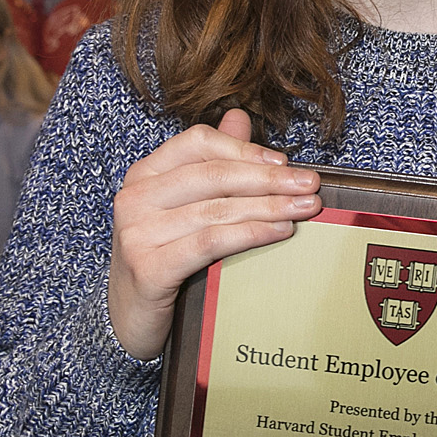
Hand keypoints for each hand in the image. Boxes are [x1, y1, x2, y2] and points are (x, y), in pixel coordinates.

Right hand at [106, 109, 318, 359]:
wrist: (127, 318)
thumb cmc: (160, 258)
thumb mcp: (181, 207)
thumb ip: (210, 161)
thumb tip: (240, 117)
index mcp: (144, 174)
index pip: (198, 142)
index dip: (245, 149)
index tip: (284, 162)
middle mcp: (135, 198)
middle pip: (213, 175)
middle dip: (269, 179)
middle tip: (308, 185)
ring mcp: (138, 233)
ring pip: (216, 209)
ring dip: (268, 206)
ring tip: (303, 209)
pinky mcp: (149, 267)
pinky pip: (210, 242)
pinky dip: (250, 234)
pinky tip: (278, 232)